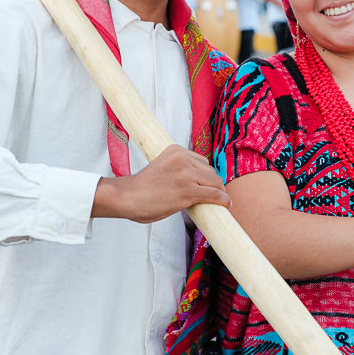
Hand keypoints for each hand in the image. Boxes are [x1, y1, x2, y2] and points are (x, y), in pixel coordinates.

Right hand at [92, 144, 229, 222]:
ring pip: (215, 182)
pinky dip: (222, 200)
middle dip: (213, 184)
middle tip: (215, 195)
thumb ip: (178, 168)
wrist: (127, 197)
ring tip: (220, 200)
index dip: (206, 175)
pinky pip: (213, 194)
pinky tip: (226, 204)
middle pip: (210, 171)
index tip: (208, 184)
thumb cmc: (141, 187)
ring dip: (219, 192)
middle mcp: (183, 158)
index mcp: (175, 150)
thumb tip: (197, 183)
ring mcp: (187, 174)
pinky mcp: (189, 191)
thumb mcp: (161, 166)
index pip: (201, 161)